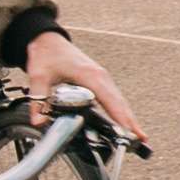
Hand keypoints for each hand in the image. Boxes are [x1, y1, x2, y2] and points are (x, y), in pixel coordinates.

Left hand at [18, 29, 144, 152]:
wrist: (47, 39)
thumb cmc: (46, 54)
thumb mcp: (38, 76)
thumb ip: (38, 99)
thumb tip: (38, 122)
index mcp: (90, 75)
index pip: (110, 100)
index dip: (120, 117)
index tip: (129, 132)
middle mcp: (101, 77)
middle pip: (120, 103)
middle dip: (131, 122)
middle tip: (141, 141)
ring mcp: (102, 78)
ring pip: (119, 101)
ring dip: (129, 118)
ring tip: (138, 138)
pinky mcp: (99, 80)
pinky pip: (114, 98)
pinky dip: (122, 111)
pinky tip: (124, 123)